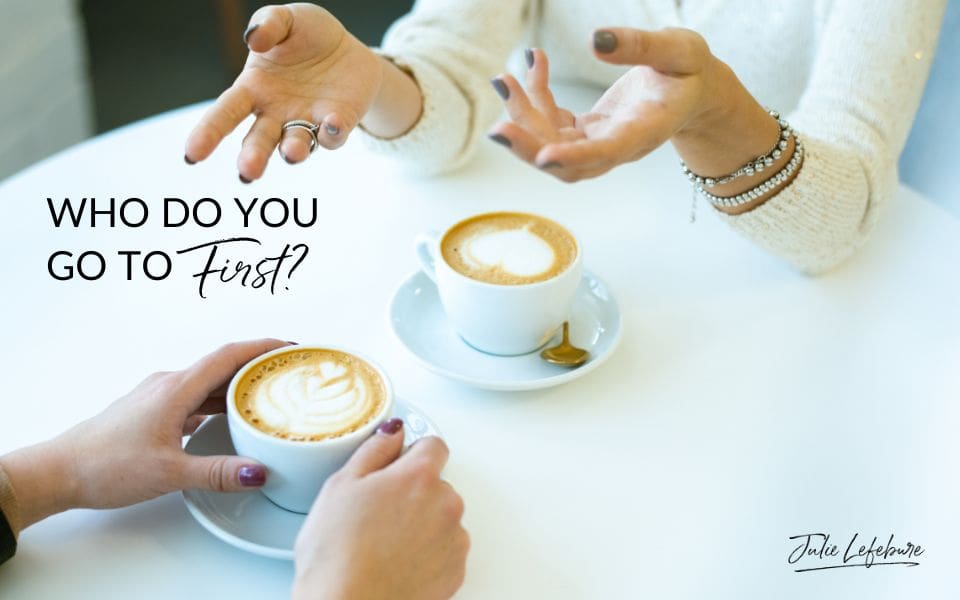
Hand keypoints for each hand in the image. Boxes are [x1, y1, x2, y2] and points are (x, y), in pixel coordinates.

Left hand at [0, 339, 288, 529]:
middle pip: (221, 366)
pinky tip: (228, 418)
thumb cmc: (105, 466)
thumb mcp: (170, 472)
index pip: (228, 356)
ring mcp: (158, 396)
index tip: (290, 346)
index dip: (262, 347)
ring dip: (236, 386)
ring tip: (266, 395)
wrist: (58, 471)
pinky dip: (216, 401)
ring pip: (207, 383)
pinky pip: (193, 397)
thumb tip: (259, 471)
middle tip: (288, 373)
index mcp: (175, 389)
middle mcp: (168, 385)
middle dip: (256, 366)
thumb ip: (218, 472)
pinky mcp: (151, 411)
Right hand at [184, 3, 382, 180]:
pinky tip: (330, 123)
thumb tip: (254, 41)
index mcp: (253, 89)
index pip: (225, 113)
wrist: (348, 49)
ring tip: (290, 153)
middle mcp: (276, 113)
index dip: (208, 134)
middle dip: (253, 156)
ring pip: (295, 145)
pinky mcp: (337, 123)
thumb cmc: (307, 36)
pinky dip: (331, 133)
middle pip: (259, 140)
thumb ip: (268, 24)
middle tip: (248, 173)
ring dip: (292, 151)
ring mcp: (306, 122)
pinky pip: (332, 135)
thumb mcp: (287, 19)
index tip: (192, 155)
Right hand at [293, 425, 468, 599]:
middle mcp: (446, 503)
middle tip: (379, 512)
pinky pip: (446, 550)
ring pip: (443, 517)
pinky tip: (398, 561)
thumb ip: (375, 448)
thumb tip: (393, 430)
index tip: (396, 467)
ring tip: (385, 543)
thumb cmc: (337, 553)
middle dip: (414, 491)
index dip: (411, 453)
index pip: (433, 444)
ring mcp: (454, 539)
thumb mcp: (341, 485)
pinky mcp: (455, 571)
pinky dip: (429, 553)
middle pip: (438, 483)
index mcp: (419, 476)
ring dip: (423, 523)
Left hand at [488, 28, 730, 182]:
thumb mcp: (679, 50)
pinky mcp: (586, 131)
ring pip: (552, 145)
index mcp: (646, 130)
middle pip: (568, 165)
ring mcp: (599, 142)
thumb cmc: (690, 71)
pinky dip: (535, 97)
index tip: (544, 158)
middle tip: (497, 129)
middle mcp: (619, 146)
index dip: (574, 157)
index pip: (607, 152)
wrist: (693, 91)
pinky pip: (551, 122)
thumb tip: (595, 40)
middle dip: (530, 149)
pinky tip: (534, 60)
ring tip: (503, 79)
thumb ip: (641, 46)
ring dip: (522, 117)